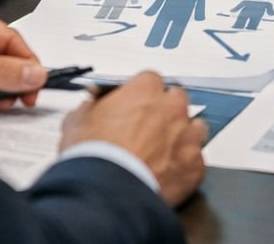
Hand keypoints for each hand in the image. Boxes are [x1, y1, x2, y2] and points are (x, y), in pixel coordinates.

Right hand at [61, 71, 207, 205]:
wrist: (105, 192)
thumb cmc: (92, 156)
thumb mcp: (77, 121)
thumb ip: (91, 107)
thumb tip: (91, 107)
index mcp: (145, 89)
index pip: (150, 80)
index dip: (140, 95)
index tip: (133, 106)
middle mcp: (172, 107)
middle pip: (177, 99)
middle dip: (165, 111)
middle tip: (148, 129)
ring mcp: (188, 135)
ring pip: (195, 127)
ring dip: (182, 135)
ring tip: (163, 152)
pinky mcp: (195, 165)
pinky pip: (196, 160)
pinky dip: (185, 166)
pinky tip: (168, 174)